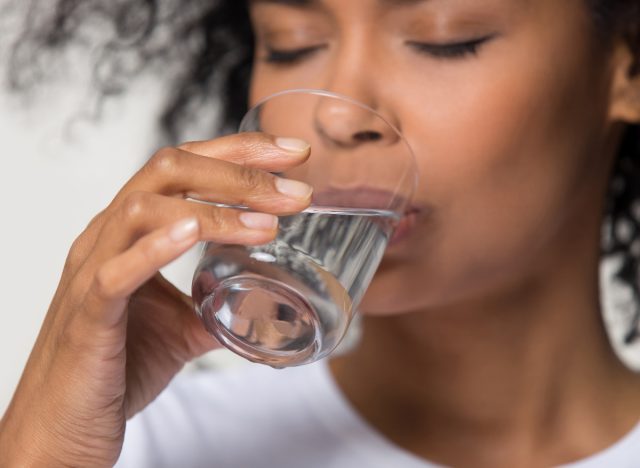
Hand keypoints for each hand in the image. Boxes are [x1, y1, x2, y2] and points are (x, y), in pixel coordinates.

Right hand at [0, 133, 311, 465]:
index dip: (239, 152)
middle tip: (296, 192)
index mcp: (132, 231)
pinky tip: (194, 233)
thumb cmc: (117, 365)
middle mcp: (109, 236)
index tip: (293, 154)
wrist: (66, 425)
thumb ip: (219, 304)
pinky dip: (156, 247)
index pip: (184, 166)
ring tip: (268, 225)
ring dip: (215, 211)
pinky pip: (116, 271)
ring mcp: (94, 270)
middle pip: (169, 170)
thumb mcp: (183, 326)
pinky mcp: (88, 314)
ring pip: (144, 209)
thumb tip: (266, 300)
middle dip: (240, 173)